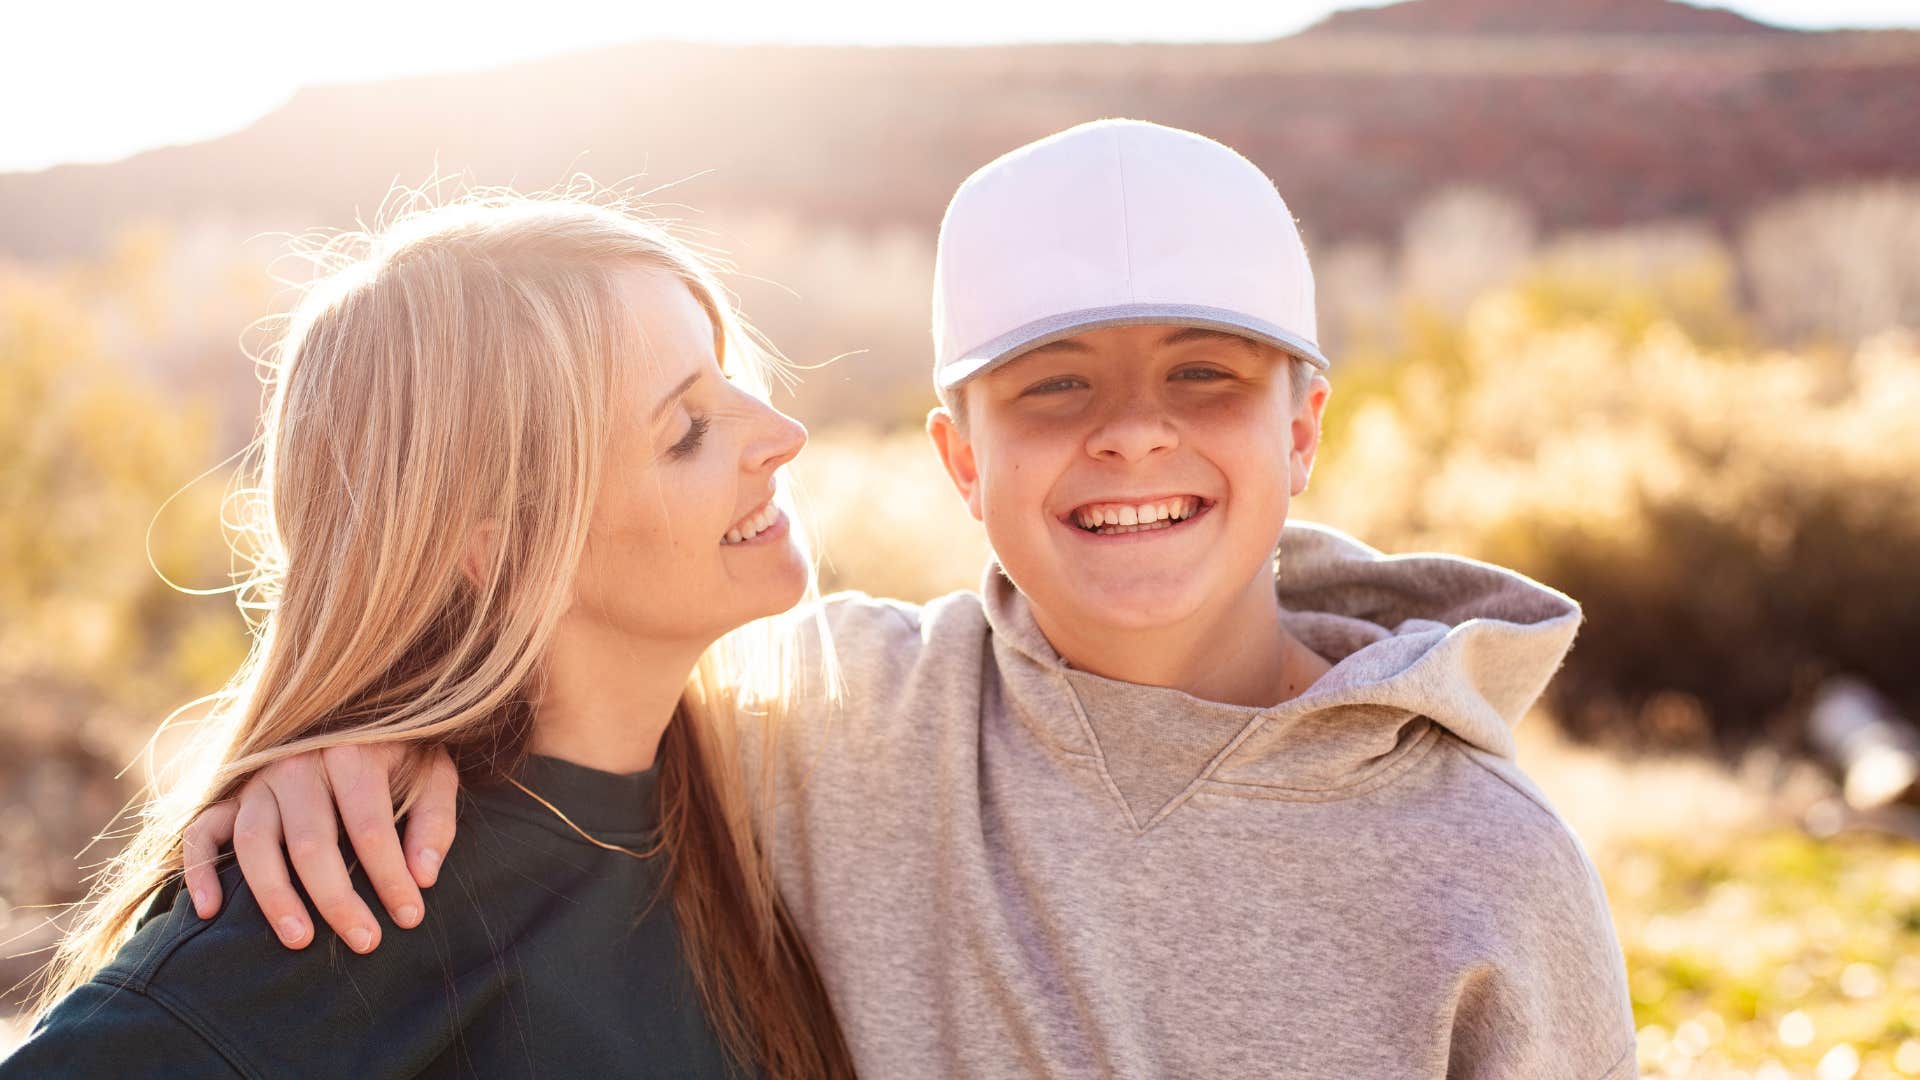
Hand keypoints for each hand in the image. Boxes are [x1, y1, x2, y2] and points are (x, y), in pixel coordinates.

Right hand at [179, 743, 459, 951]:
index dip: (391, 877)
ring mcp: (257, 781)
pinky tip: (209, 912)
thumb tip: (424, 878)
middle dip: (338, 899)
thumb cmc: (400, 758)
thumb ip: (434, 822)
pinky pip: (201, 833)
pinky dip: (199, 871)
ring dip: (273, 896)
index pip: (370, 828)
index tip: (410, 916)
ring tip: (299, 940)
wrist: (357, 719)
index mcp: (352, 753)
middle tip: (364, 942)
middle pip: (311, 842)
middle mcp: (297, 764)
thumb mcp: (433, 775)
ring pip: (254, 843)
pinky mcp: (228, 797)